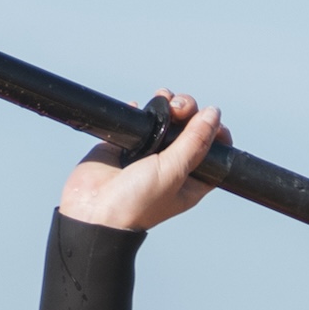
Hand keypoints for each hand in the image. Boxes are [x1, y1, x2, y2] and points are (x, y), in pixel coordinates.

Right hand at [59, 92, 226, 234]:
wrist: (93, 211)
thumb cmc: (138, 201)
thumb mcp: (174, 171)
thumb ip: (194, 142)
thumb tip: (214, 114)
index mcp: (191, 180)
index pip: (214, 151)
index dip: (215, 131)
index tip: (210, 116)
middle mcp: (172, 166)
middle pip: (190, 130)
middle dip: (190, 111)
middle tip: (179, 108)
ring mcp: (148, 155)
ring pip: (165, 121)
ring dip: (168, 105)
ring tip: (163, 98)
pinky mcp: (124, 146)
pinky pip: (137, 121)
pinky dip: (140, 110)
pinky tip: (137, 107)